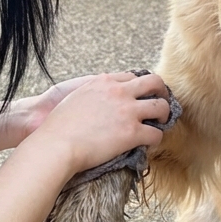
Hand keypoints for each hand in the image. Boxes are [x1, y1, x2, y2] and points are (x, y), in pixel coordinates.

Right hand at [25, 72, 171, 179]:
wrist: (57, 145)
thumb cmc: (58, 126)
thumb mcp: (75, 97)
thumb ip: (91, 94)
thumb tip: (97, 101)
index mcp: (104, 82)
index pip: (132, 76)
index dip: (139, 87)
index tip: (140, 96)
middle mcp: (119, 92)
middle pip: (154, 82)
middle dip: (161, 92)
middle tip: (160, 104)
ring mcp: (128, 111)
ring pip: (162, 107)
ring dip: (163, 116)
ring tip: (159, 125)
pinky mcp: (132, 133)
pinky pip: (156, 134)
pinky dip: (156, 139)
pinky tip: (149, 144)